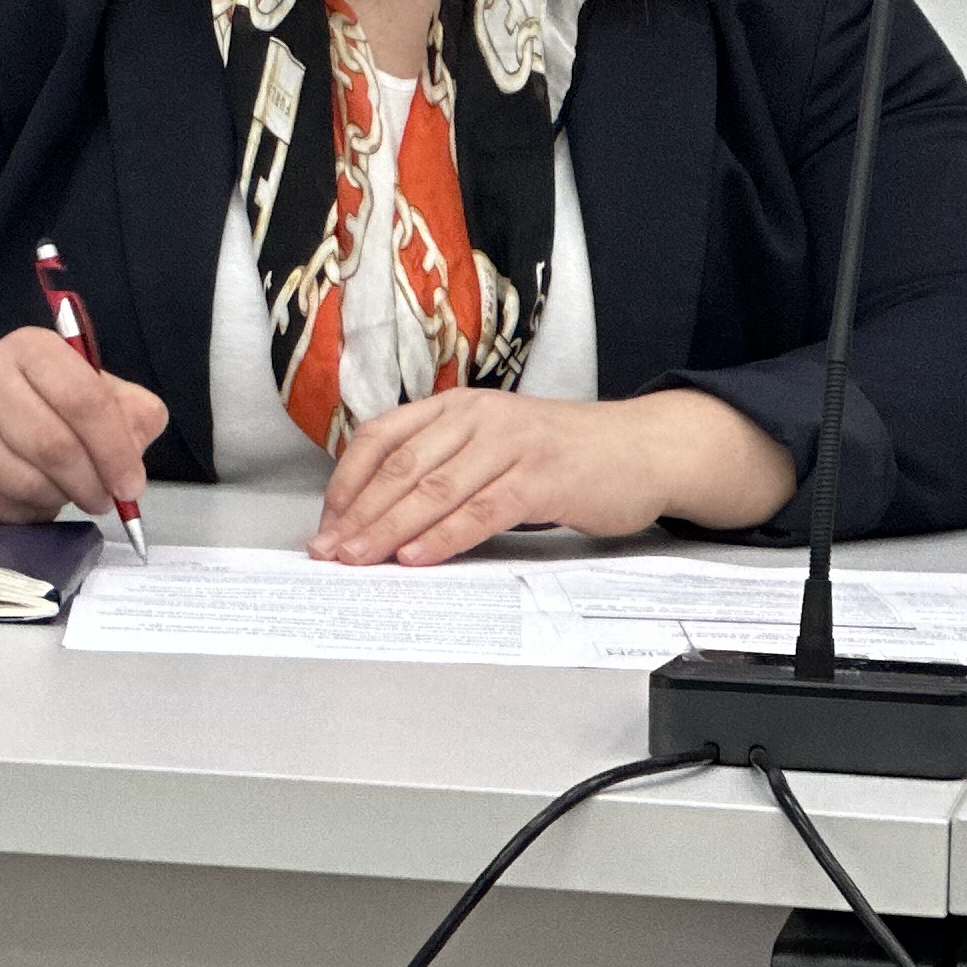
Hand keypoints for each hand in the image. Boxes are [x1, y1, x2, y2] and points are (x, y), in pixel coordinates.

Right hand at [0, 332, 171, 526]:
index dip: (115, 448)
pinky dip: (30, 512)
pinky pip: (3, 506)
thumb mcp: (86, 387)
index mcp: (32, 348)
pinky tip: (34, 497)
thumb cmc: (33, 401)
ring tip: (69, 494)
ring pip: (28, 482)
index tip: (131, 485)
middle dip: (90, 483)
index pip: (84, 399)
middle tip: (104, 500)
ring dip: (60, 499)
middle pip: (54, 446)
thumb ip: (128, 413)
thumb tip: (132, 459)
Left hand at [310, 388, 797, 566]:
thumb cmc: (561, 454)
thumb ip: (443, 466)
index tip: (324, 523)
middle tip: (328, 551)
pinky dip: (444, 536)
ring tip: (359, 559)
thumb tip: (380, 514)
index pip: (379, 439)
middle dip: (357, 514)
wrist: (641, 449)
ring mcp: (510, 444)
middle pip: (400, 468)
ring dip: (389, 529)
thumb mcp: (491, 445)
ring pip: (434, 489)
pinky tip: (417, 556)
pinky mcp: (543, 477)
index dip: (345, 483)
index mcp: (455, 407)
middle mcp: (477, 418)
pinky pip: (482, 510)